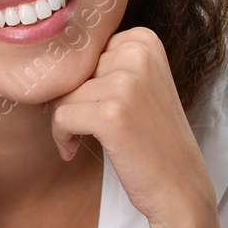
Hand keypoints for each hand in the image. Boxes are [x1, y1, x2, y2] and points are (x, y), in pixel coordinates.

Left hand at [46, 27, 215, 224]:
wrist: (180, 186)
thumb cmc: (152, 139)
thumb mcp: (137, 86)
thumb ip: (103, 66)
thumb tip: (47, 67)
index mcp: (144, 41)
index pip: (83, 49)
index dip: (77, 78)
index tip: (86, 103)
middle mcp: (138, 55)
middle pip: (71, 69)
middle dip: (66, 98)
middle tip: (79, 124)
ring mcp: (127, 84)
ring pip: (63, 93)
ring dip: (62, 120)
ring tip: (79, 139)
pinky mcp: (112, 114)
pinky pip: (61, 117)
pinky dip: (61, 136)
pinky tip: (73, 150)